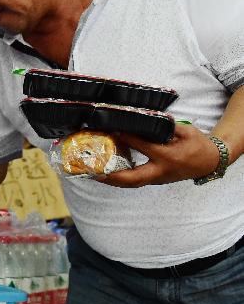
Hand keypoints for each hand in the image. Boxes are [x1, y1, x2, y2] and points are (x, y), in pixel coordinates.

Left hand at [96, 124, 220, 187]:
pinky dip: (121, 179)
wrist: (210, 161)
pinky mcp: (156, 180)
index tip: (113, 131)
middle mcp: (161, 171)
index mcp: (169, 156)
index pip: (144, 147)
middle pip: (133, 178)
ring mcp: (158, 179)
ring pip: (133, 183)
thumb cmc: (197, 144)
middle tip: (94, 171)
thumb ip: (165, 126)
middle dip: (112, 176)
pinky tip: (107, 174)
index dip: (128, 139)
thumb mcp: (185, 131)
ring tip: (94, 175)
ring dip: (113, 181)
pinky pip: (136, 181)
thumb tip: (143, 119)